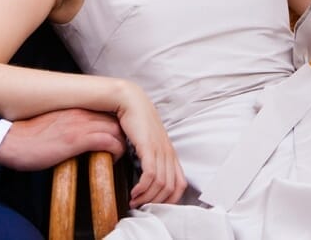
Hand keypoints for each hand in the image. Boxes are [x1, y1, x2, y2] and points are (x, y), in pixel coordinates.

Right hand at [0, 108, 125, 170]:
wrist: (10, 140)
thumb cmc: (29, 138)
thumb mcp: (55, 125)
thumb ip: (72, 125)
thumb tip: (83, 138)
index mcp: (76, 108)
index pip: (109, 112)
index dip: (118, 126)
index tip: (120, 139)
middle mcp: (81, 112)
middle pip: (118, 119)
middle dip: (126, 135)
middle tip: (126, 151)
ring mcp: (80, 124)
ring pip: (118, 130)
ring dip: (124, 146)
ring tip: (120, 159)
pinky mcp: (77, 139)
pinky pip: (110, 142)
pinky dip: (116, 153)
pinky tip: (112, 162)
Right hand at [116, 82, 186, 206]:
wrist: (130, 101)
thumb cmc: (136, 121)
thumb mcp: (147, 142)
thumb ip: (151, 157)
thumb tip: (146, 177)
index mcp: (171, 153)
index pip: (181, 185)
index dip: (170, 201)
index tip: (155, 207)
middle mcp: (169, 153)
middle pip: (172, 188)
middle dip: (157, 203)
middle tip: (142, 208)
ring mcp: (160, 150)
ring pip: (161, 184)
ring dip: (147, 198)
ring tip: (134, 202)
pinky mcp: (149, 147)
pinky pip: (151, 175)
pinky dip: (143, 188)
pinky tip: (134, 192)